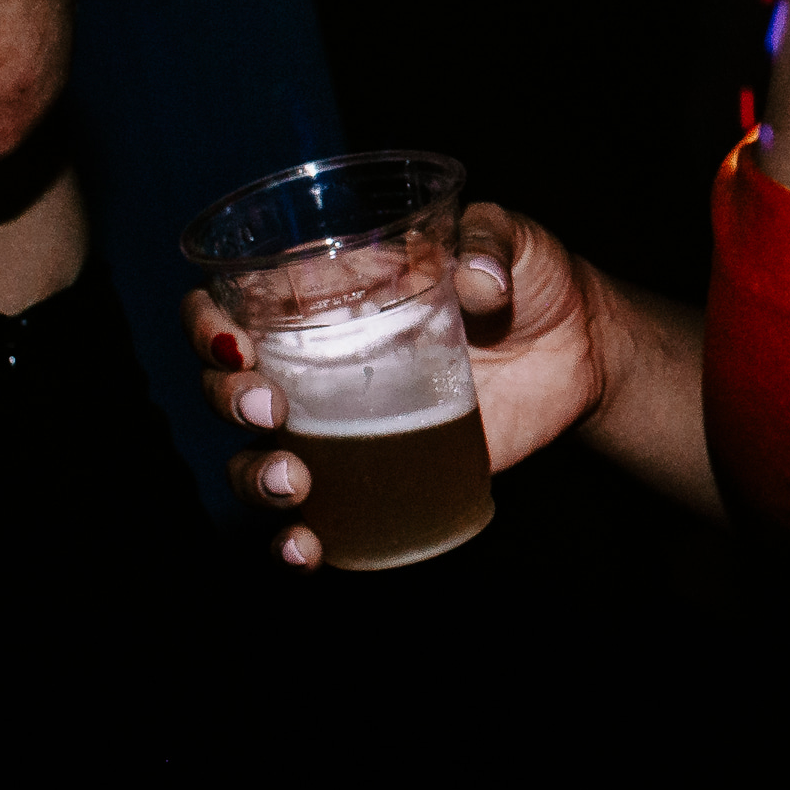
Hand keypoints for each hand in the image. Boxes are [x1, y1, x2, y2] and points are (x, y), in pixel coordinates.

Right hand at [185, 200, 605, 568]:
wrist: (583, 351)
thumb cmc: (533, 279)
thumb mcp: (515, 240)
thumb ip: (491, 243)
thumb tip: (478, 279)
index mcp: (329, 297)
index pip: (232, 303)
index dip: (206, 323)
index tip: (233, 344)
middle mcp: (318, 362)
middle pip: (227, 385)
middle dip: (226, 400)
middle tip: (270, 409)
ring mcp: (343, 426)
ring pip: (257, 458)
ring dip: (254, 478)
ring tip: (294, 484)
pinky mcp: (379, 478)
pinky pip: (319, 517)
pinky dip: (296, 541)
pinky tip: (308, 549)